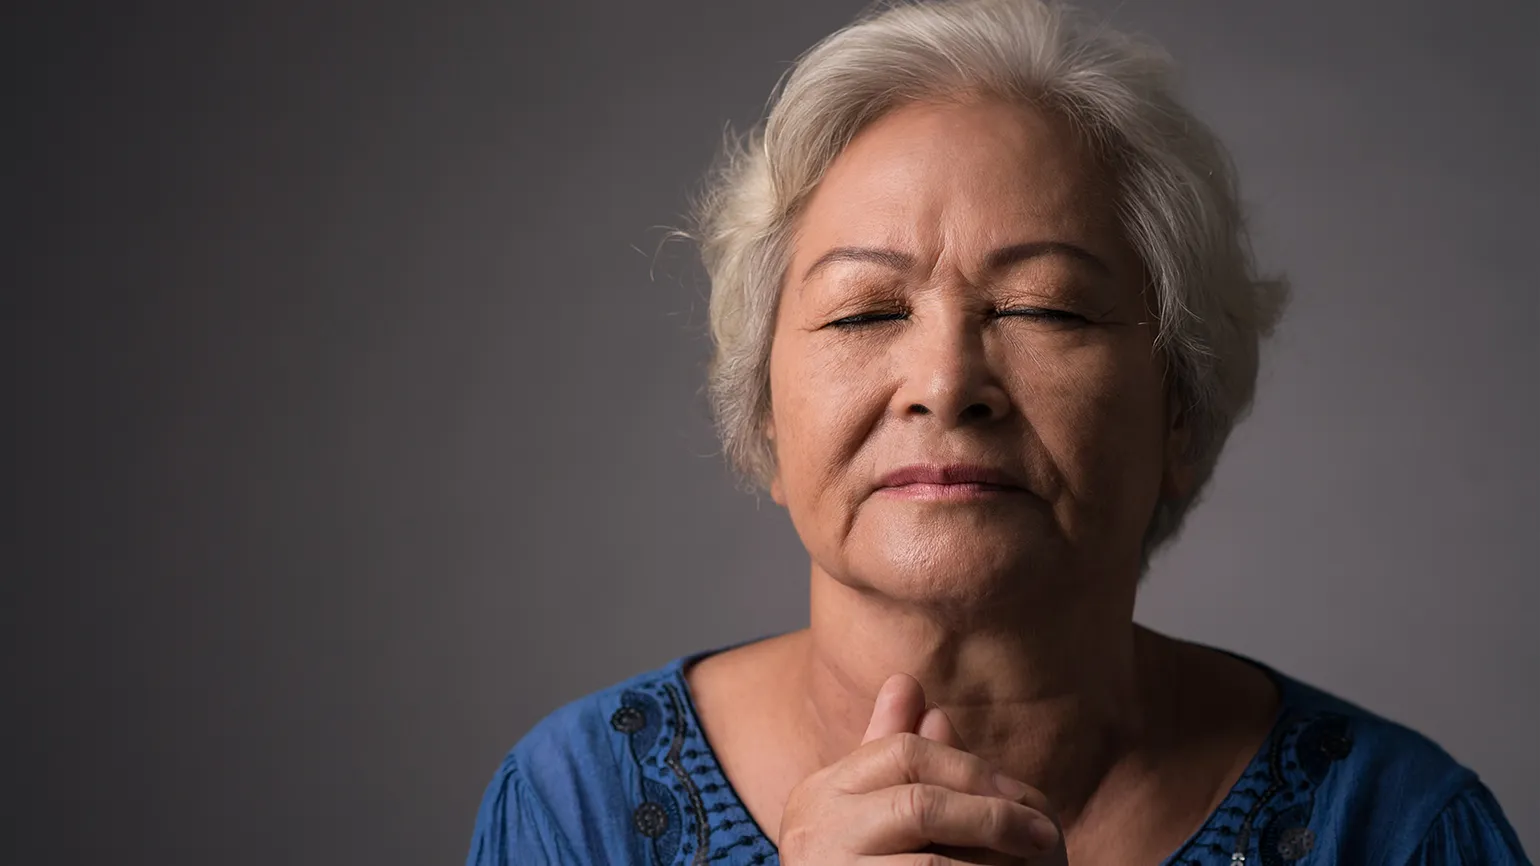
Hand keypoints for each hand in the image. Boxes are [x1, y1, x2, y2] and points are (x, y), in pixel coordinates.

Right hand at [777, 673, 1067, 864]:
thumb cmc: (872, 864)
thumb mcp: (881, 809)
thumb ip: (897, 753)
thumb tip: (907, 682)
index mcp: (820, 792)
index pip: (901, 752)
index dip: (968, 766)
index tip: (1019, 790)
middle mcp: (813, 832)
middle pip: (919, 803)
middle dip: (990, 815)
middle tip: (1045, 835)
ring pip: (930, 865)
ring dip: (990, 865)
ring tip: (1033, 864)